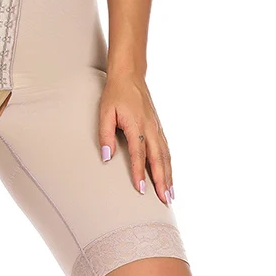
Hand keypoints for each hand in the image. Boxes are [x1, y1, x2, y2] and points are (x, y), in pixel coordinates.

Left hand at [98, 71, 174, 205]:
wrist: (130, 75)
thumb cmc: (116, 94)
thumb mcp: (105, 112)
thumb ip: (105, 135)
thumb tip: (106, 157)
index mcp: (136, 125)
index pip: (138, 154)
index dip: (139, 172)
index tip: (141, 190)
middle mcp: (150, 128)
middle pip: (158, 159)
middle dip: (161, 181)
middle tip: (165, 201)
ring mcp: (157, 128)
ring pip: (165, 156)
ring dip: (168, 176)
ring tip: (170, 195)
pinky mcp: (158, 127)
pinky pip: (166, 150)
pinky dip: (169, 165)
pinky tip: (169, 176)